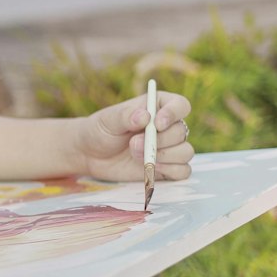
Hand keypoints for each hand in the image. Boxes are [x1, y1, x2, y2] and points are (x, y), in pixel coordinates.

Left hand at [69, 89, 193, 183]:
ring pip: (185, 152)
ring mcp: (169, 148)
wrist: (91, 155)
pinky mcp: (167, 168)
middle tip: (133, 144)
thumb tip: (146, 116)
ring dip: (163, 157)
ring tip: (136, 156)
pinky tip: (151, 168)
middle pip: (181, 132)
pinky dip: (170, 171)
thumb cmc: (101, 130)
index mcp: (158, 107)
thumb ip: (126, 116)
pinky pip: (183, 171)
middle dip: (159, 141)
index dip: (173, 114)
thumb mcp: (109, 120)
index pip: (180, 105)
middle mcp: (168, 127)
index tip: (157, 124)